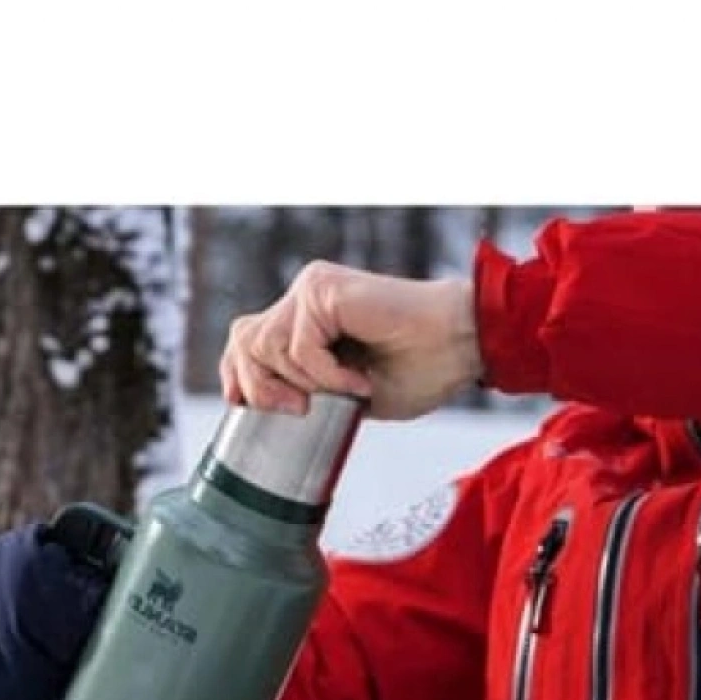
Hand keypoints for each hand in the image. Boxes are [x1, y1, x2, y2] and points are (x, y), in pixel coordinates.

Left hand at [219, 260, 482, 420]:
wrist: (462, 347)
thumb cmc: (418, 370)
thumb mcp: (345, 397)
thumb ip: (307, 393)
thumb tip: (259, 411)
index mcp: (305, 319)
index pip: (243, 341)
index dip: (237, 377)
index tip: (248, 410)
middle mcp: (304, 297)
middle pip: (242, 341)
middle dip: (259, 386)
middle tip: (302, 411)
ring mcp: (312, 288)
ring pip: (267, 347)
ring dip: (304, 382)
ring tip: (348, 390)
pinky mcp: (324, 289)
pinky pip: (300, 346)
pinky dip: (327, 375)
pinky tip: (360, 381)